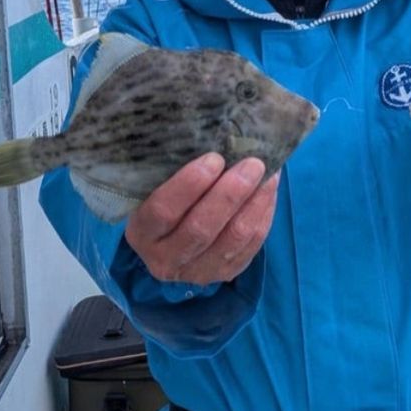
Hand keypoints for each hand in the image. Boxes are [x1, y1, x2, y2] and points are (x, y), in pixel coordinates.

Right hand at [125, 153, 278, 285]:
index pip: (164, 211)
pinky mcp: (223, 273)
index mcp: (142, 232)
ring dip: (254, 204)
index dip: (189, 185)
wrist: (168, 240)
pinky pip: (250, 247)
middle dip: (230, 194)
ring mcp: (196, 272)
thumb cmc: (162, 197)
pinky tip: (268, 191)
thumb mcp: (155, 187)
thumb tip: (214, 137)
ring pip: (232, 239)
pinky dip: (263, 216)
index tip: (215, 158)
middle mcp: (165, 259)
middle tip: (252, 163)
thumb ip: (172, 170)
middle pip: (201, 228)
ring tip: (268, 174)